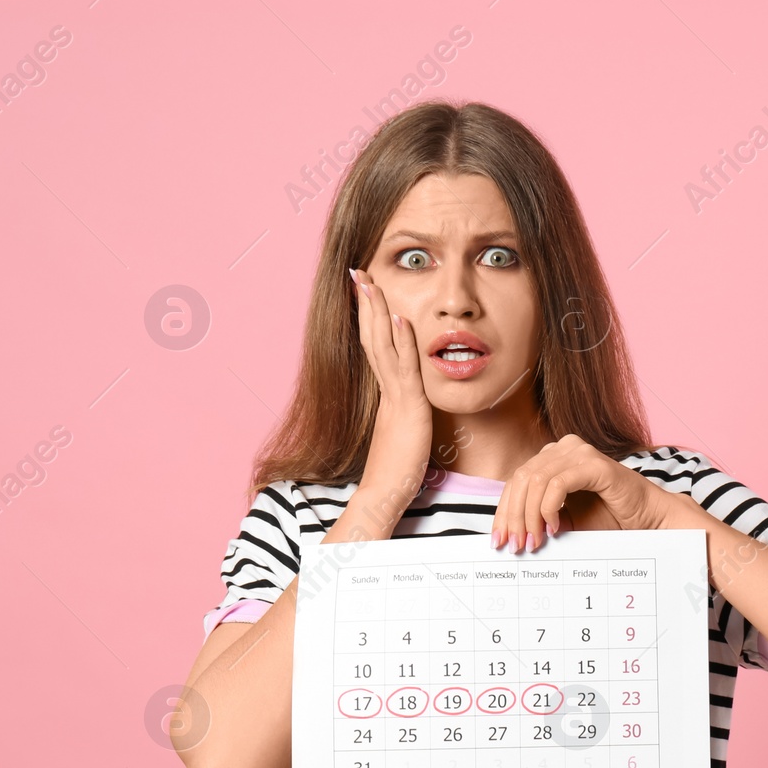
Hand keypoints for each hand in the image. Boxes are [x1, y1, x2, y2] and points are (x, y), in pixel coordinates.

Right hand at [350, 267, 432, 499]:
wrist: (384, 495)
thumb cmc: (397, 470)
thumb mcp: (404, 432)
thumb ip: (406, 413)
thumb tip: (409, 404)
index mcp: (385, 394)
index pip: (376, 347)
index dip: (370, 318)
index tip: (366, 290)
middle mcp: (385, 391)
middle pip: (372, 338)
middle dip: (366, 304)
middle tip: (358, 272)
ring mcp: (394, 398)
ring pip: (382, 346)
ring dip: (377, 312)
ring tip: (370, 282)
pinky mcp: (408, 410)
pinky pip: (404, 370)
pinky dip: (401, 343)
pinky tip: (400, 319)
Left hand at [494, 434, 679, 551]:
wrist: (645, 517)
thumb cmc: (608, 517)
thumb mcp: (565, 519)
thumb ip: (538, 519)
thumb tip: (508, 534)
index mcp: (553, 456)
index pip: (516, 481)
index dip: (504, 511)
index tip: (500, 540)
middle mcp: (564, 448)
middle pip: (521, 479)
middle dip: (513, 517)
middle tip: (516, 545)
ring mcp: (579, 452)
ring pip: (535, 481)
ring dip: (530, 516)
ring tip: (535, 541)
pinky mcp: (593, 464)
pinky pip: (557, 483)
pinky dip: (550, 508)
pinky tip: (556, 527)